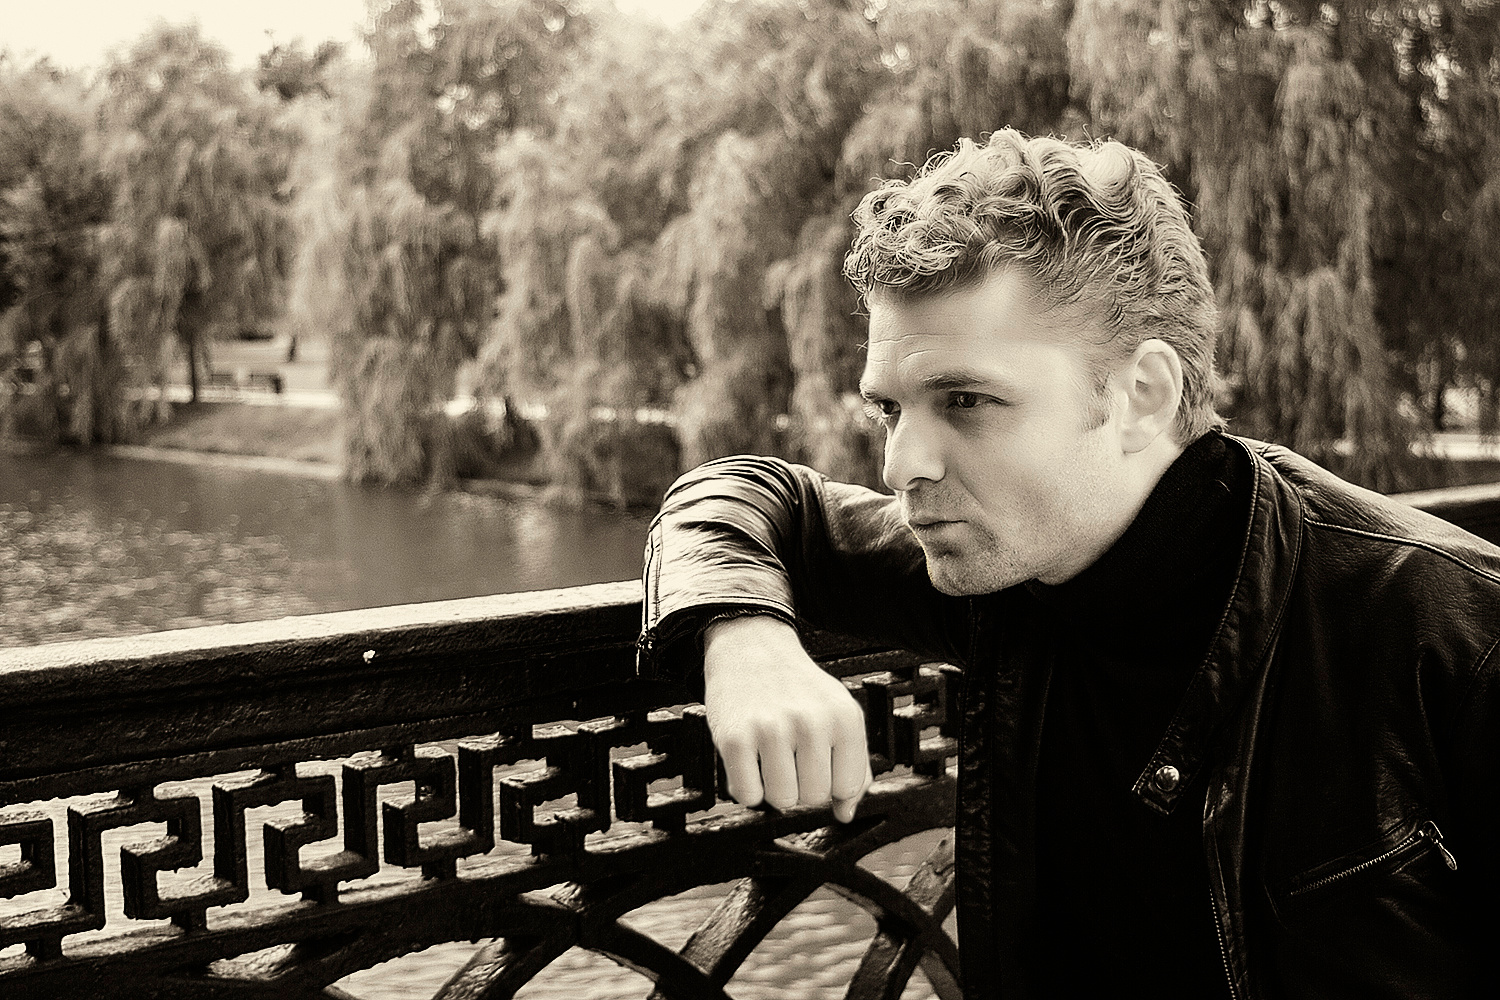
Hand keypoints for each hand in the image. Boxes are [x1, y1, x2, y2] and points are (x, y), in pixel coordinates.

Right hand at [702, 615, 872, 822]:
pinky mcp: (735, 737)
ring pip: (782, 800)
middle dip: (801, 786)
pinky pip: (747, 796)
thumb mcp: (838, 713)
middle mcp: (811, 722)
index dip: (831, 784)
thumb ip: (853, 765)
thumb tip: (845, 813)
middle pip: (814, 798)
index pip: (847, 786)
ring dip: (773, 788)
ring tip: (770, 758)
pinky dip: (746, 787)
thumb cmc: (797, 687)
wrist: (751, 648)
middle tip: (790, 758)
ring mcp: (771, 729)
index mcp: (844, 717)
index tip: (818, 765)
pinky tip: (749, 761)